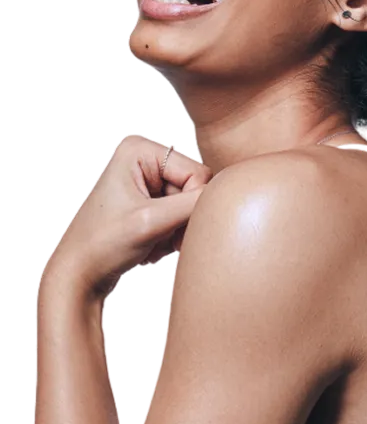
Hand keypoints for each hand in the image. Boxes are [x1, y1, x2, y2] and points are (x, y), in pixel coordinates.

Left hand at [45, 135, 213, 298]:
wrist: (80, 273)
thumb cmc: (104, 244)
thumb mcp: (153, 222)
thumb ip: (194, 204)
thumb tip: (230, 193)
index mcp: (141, 150)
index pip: (198, 174)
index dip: (192, 204)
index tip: (167, 227)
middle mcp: (146, 158)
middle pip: (195, 188)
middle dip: (184, 217)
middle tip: (162, 238)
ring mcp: (149, 178)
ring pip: (191, 204)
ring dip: (179, 228)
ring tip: (154, 240)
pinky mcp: (151, 198)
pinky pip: (182, 214)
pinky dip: (172, 233)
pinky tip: (152, 241)